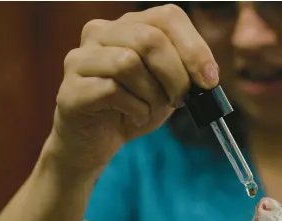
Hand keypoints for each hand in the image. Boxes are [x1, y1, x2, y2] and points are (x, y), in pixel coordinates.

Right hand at [47, 4, 218, 170]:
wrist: (96, 143)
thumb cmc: (131, 110)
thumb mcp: (166, 89)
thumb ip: (184, 75)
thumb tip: (207, 74)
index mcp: (128, 26)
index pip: (168, 17)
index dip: (194, 48)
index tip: (209, 80)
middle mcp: (100, 33)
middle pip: (150, 39)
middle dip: (176, 76)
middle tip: (179, 101)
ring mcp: (80, 59)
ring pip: (128, 62)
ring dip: (152, 95)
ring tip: (151, 110)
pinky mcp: (71, 90)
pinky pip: (112, 90)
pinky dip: (135, 109)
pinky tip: (134, 118)